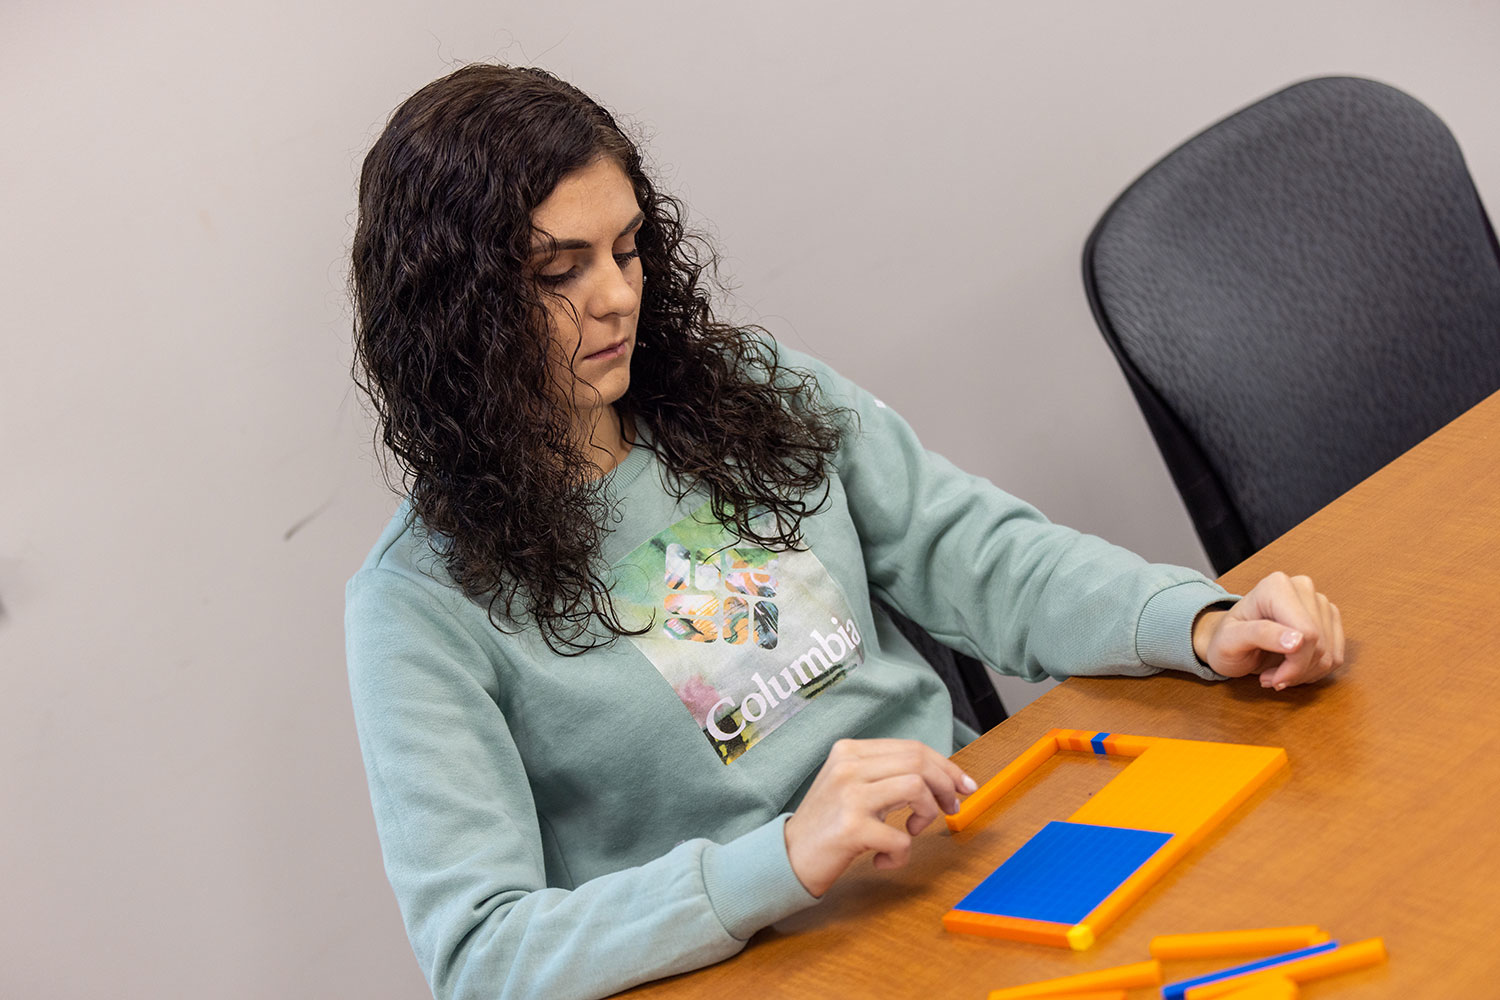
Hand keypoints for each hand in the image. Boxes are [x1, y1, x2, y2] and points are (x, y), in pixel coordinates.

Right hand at [784, 738, 977, 896]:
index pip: (912, 748)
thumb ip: (885, 774)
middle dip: (946, 785)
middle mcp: (848, 766)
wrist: (788, 857)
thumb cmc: (827, 825)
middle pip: (919, 761)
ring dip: (927, 814)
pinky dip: (902, 854)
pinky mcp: (851, 828)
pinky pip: (901, 838)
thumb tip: (940, 776)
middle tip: (950, 809)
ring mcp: (849, 795)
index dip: (946, 766)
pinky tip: (885, 860)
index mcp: (849, 751)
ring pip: (916, 787)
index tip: (963, 785)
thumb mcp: (851, 785)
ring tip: (912, 832)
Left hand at [1192, 571, 1345, 689]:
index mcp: (1276, 586)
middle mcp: (1302, 587)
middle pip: (1320, 644)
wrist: (1230, 640)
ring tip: (1278, 674)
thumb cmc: (1225, 640)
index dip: (1294, 664)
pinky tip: (1292, 669)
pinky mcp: (1329, 618)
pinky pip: (1335, 656)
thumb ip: (1261, 635)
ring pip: (1330, 653)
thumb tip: (1299, 640)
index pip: (1307, 633)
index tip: (1270, 679)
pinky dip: (1315, 671)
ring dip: (1305, 674)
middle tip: (1270, 679)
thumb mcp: (1230, 641)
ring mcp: (1319, 602)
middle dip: (1297, 671)